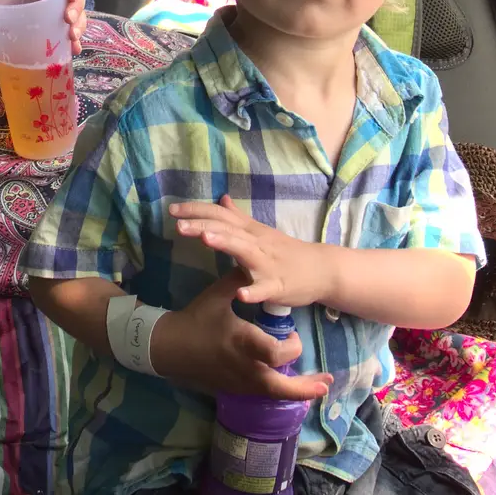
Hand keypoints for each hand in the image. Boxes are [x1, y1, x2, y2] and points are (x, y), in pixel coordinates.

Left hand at [0, 0, 87, 53]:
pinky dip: (75, 41)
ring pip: (80, 14)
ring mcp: (61, 9)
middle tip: (68, 22)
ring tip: (72, 38)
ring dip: (79, 26)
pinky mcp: (60, 25)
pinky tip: (73, 50)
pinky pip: (73, 30)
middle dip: (77, 10)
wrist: (0, 5)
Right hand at [151, 269, 332, 399]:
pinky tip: (292, 385)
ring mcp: (238, 382)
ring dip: (297, 393)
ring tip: (318, 388)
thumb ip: (241, 280)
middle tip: (326, 381)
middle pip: (280, 387)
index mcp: (241, 342)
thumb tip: (259, 263)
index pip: (275, 353)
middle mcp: (243, 367)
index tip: (293, 334)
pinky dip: (280, 391)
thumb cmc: (196, 319)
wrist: (169, 347)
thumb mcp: (217, 296)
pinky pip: (262, 394)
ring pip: (273, 395)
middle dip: (305, 387)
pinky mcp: (233, 389)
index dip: (291, 346)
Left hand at [171, 194, 331, 308]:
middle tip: (178, 223)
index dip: (197, 211)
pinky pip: (264, 290)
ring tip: (204, 238)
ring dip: (225, 243)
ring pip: (244, 251)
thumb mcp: (261, 232)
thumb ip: (239, 217)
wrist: (322, 269)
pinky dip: (253, 292)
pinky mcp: (278, 286)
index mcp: (250, 231)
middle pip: (227, 230)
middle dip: (202, 225)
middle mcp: (257, 243)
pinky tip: (240, 296)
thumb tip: (221, 198)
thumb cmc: (287, 252)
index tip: (172, 210)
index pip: (221, 216)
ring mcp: (268, 264)